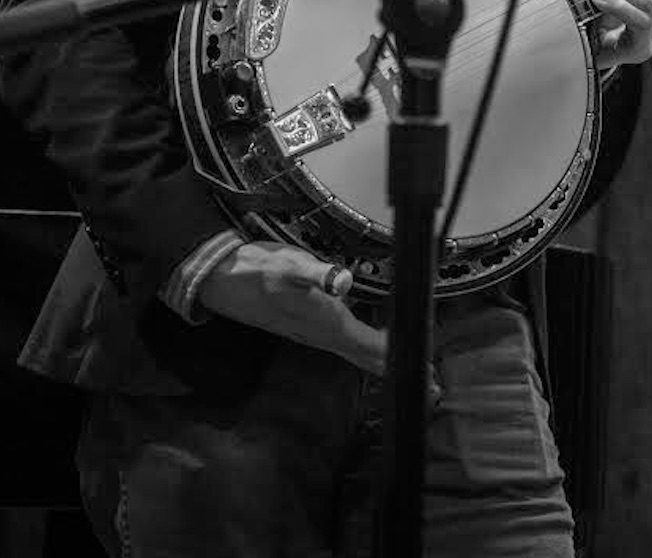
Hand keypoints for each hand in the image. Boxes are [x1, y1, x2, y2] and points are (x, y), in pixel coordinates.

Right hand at [196, 242, 441, 403]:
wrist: (221, 279)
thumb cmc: (258, 270)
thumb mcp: (288, 265)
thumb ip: (316, 274)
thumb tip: (341, 281)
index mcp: (326, 324)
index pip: (371, 348)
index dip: (398, 359)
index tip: (427, 376)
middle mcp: (321, 334)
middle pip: (367, 358)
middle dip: (397, 370)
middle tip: (431, 387)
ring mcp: (312, 333)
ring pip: (355, 352)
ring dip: (382, 362)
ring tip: (408, 367)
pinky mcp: (306, 325)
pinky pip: (344, 342)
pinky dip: (365, 349)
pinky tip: (371, 347)